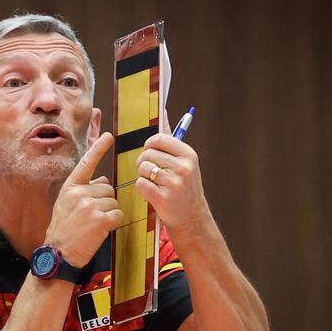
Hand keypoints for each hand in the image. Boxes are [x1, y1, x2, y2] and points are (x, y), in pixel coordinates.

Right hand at [45, 132, 122, 266]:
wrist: (59, 253)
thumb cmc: (64, 229)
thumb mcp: (67, 204)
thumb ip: (84, 190)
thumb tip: (104, 180)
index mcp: (70, 187)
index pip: (86, 163)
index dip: (98, 148)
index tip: (108, 136)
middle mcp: (79, 193)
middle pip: (108, 187)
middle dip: (105, 200)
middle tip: (92, 216)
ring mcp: (89, 206)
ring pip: (114, 201)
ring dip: (109, 212)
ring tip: (94, 224)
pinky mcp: (100, 220)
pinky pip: (117, 214)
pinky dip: (113, 222)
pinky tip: (101, 230)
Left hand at [134, 114, 208, 233]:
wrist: (191, 219)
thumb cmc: (184, 187)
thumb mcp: (184, 162)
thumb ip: (171, 138)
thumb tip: (163, 111)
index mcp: (188, 155)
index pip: (158, 138)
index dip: (149, 145)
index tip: (151, 154)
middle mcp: (183, 167)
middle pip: (147, 153)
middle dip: (144, 162)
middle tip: (151, 173)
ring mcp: (174, 183)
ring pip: (142, 168)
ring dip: (142, 176)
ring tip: (153, 183)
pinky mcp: (163, 198)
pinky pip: (140, 184)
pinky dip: (142, 189)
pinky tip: (151, 193)